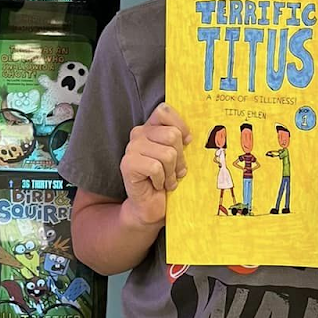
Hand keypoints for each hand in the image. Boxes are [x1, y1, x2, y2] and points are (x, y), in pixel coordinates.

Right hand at [119, 103, 191, 228]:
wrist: (150, 207)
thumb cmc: (166, 179)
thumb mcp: (177, 155)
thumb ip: (180, 140)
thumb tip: (190, 136)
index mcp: (150, 128)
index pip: (164, 111)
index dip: (180, 126)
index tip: (186, 142)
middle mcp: (138, 134)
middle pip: (172, 135)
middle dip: (180, 158)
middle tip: (175, 171)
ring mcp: (131, 148)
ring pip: (167, 154)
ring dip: (171, 172)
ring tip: (167, 180)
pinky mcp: (128, 164)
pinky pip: (156, 167)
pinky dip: (161, 180)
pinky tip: (157, 185)